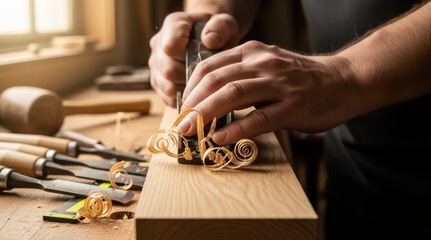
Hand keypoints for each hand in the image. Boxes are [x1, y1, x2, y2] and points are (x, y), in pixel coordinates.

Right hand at [148, 12, 239, 106]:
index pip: (171, 46)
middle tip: (209, 78)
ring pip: (167, 87)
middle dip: (192, 78)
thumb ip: (222, 27)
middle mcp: (158, 44)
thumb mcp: (226, 25)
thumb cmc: (219, 33)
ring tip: (204, 85)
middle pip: (169, 71)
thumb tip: (210, 41)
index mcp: (173, 26)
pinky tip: (197, 93)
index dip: (188, 58)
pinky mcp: (158, 82)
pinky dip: (184, 100)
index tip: (204, 59)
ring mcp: (156, 65)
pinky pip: (167, 97)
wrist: (210, 41)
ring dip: (188, 91)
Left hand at [179, 40, 356, 144]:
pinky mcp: (293, 107)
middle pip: (216, 80)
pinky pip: (259, 119)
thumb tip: (209, 99)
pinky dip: (236, 129)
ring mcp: (279, 84)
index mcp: (252, 53)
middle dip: (192, 104)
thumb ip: (241, 76)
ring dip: (206, 115)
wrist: (343, 80)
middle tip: (179, 123)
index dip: (190, 88)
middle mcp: (262, 64)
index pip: (210, 67)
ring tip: (190, 131)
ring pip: (233, 96)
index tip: (182, 107)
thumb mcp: (267, 66)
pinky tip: (220, 138)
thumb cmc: (301, 78)